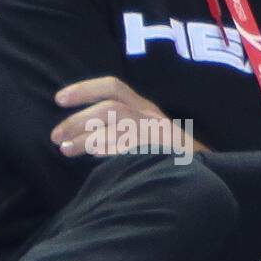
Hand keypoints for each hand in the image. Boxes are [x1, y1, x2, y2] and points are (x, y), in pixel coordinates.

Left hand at [52, 76, 208, 157]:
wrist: (206, 173)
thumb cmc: (166, 155)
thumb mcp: (143, 133)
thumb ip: (115, 129)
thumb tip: (77, 137)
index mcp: (144, 108)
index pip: (112, 87)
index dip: (84, 89)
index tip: (58, 99)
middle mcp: (150, 116)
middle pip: (109, 107)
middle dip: (77, 120)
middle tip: (54, 136)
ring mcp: (158, 133)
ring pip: (117, 124)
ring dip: (86, 137)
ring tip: (65, 150)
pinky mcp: (163, 150)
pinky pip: (132, 145)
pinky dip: (110, 148)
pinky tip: (94, 155)